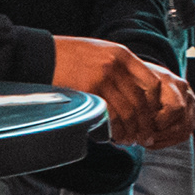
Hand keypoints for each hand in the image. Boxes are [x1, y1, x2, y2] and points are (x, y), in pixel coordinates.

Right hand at [54, 36, 194, 146]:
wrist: (39, 54)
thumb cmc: (68, 56)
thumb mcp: (99, 52)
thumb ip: (118, 68)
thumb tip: (132, 93)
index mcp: (122, 54)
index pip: (152, 82)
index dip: (155, 105)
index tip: (153, 118)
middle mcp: (116, 65)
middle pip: (141, 101)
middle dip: (145, 124)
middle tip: (144, 138)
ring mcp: (102, 78)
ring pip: (127, 111)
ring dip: (130, 130)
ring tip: (129, 141)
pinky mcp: (88, 90)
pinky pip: (108, 115)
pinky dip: (113, 130)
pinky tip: (112, 137)